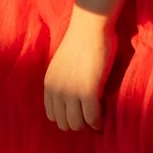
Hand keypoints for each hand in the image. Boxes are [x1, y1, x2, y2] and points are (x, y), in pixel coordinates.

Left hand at [44, 11, 116, 132]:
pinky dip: (98, 122)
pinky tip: (103, 120)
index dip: (67, 117)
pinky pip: (92, 117)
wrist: (90, 27)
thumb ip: (63, 81)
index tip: (80, 115)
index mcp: (49, 84)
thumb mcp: (62, 65)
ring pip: (77, 124)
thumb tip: (73, 98)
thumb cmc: (82, 41)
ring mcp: (71, 92)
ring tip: (97, 119)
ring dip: (88, 125)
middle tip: (91, 118)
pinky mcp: (88, 91)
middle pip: (64, 123)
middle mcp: (57, 90)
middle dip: (78, 123)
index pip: (52, 115)